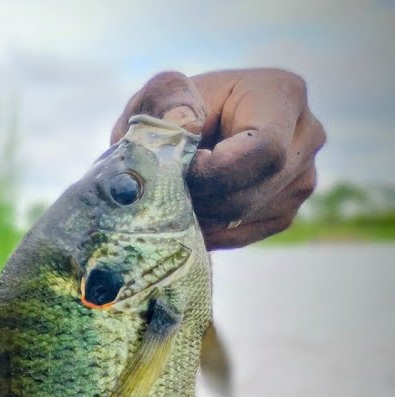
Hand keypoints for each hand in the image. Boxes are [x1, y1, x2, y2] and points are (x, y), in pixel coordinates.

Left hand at [111, 69, 325, 248]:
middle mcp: (306, 135)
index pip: (265, 148)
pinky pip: (245, 232)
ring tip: (170, 196)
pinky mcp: (286, 208)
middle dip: (201, 196)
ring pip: (246, 214)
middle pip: (255, 187)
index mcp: (283, 94)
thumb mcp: (160, 93)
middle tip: (164, 190)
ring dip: (199, 214)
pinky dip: (208, 230)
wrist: (182, 133)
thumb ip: (167, 99)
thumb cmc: (171, 109)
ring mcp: (302, 176)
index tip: (179, 170)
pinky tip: (185, 213)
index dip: (217, 171)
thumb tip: (184, 124)